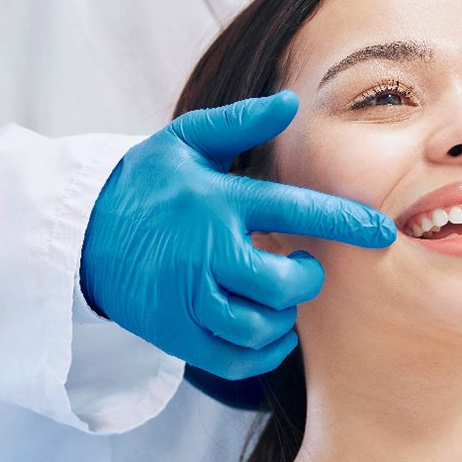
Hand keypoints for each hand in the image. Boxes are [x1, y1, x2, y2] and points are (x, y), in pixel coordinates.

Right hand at [80, 91, 395, 378]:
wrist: (79, 235)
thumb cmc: (145, 184)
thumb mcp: (184, 142)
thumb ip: (239, 123)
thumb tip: (290, 102)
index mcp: (217, 202)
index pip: (295, 210)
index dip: (345, 222)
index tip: (383, 233)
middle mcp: (204, 253)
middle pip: (282, 283)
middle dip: (306, 278)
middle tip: (302, 267)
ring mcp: (187, 298)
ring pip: (259, 326)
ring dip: (284, 317)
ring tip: (279, 297)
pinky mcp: (175, 334)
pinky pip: (235, 359)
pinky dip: (263, 352)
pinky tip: (268, 330)